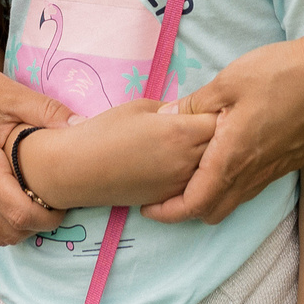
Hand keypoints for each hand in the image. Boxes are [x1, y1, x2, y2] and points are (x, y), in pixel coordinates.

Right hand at [0, 22, 71, 243]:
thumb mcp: (12, 94)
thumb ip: (50, 113)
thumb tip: (85, 126)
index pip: (18, 215)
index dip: (47, 218)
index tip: (65, 205)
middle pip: (5, 232)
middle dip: (34, 226)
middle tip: (53, 204)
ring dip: (14, 225)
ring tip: (34, 200)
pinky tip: (11, 194)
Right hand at [20, 98, 217, 213]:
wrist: (79, 169)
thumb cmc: (106, 130)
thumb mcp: (143, 108)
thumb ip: (175, 111)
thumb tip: (192, 113)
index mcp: (182, 132)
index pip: (221, 120)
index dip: (221, 111)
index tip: (216, 104)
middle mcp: (188, 161)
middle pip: (224, 146)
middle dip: (223, 133)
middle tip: (213, 121)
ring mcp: (182, 184)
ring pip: (214, 169)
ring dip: (213, 155)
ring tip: (198, 141)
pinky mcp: (172, 199)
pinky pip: (197, 184)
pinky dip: (198, 173)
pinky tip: (185, 161)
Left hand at [138, 26, 303, 225]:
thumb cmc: (281, 73)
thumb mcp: (228, 82)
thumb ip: (195, 104)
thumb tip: (166, 117)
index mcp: (233, 158)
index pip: (195, 204)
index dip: (168, 212)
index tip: (149, 207)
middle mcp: (255, 173)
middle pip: (214, 211)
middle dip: (187, 209)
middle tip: (168, 190)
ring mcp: (276, 170)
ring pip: (237, 200)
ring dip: (213, 196)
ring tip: (195, 173)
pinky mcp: (291, 161)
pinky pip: (256, 185)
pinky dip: (235, 183)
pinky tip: (230, 155)